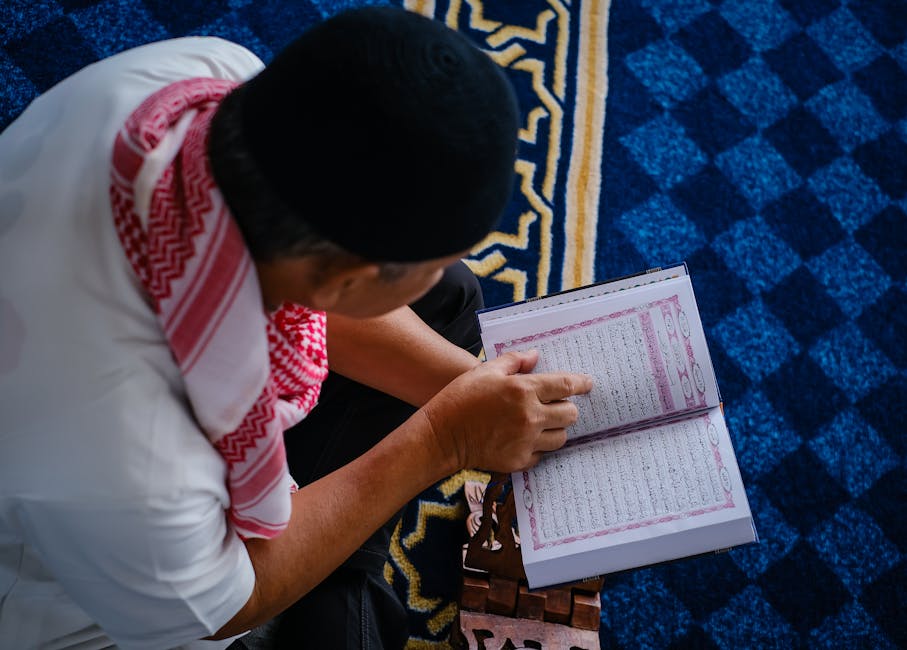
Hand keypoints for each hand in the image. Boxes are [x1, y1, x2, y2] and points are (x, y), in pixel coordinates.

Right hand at [420, 349, 592, 472]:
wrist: (442, 436)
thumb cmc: (461, 398)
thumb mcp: (485, 370)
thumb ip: (514, 362)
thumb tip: (535, 356)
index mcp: (523, 390)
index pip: (565, 386)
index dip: (581, 383)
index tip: (588, 383)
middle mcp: (530, 417)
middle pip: (570, 414)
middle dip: (568, 408)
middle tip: (557, 405)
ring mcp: (526, 442)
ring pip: (560, 437)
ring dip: (555, 428)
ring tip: (540, 423)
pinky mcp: (519, 461)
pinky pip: (543, 454)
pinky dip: (538, 446)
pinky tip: (524, 439)